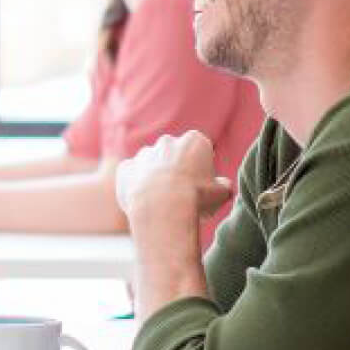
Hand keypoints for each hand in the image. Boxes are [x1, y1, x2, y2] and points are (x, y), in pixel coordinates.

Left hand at [116, 131, 231, 229]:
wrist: (162, 209)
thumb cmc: (196, 199)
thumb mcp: (221, 194)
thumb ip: (223, 186)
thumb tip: (224, 186)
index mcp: (194, 141)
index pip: (200, 151)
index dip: (202, 170)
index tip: (202, 188)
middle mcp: (167, 141)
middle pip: (174, 155)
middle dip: (177, 170)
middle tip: (181, 195)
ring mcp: (144, 153)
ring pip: (152, 165)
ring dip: (155, 178)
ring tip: (162, 203)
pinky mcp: (126, 168)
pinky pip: (132, 176)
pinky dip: (136, 186)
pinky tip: (144, 203)